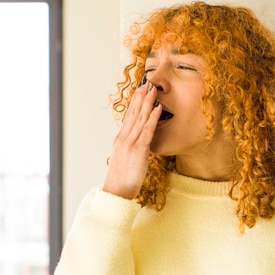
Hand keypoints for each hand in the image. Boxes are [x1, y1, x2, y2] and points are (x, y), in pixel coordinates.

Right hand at [102, 82, 161, 198]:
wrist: (116, 192)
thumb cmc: (122, 179)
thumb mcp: (125, 159)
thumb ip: (131, 148)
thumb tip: (139, 142)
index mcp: (120, 139)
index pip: (129, 116)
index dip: (135, 101)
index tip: (140, 89)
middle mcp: (124, 137)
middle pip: (133, 113)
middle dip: (141, 97)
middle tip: (147, 82)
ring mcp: (130, 143)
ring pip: (140, 118)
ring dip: (148, 102)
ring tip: (154, 89)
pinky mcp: (138, 150)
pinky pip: (147, 131)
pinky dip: (153, 118)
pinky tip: (158, 108)